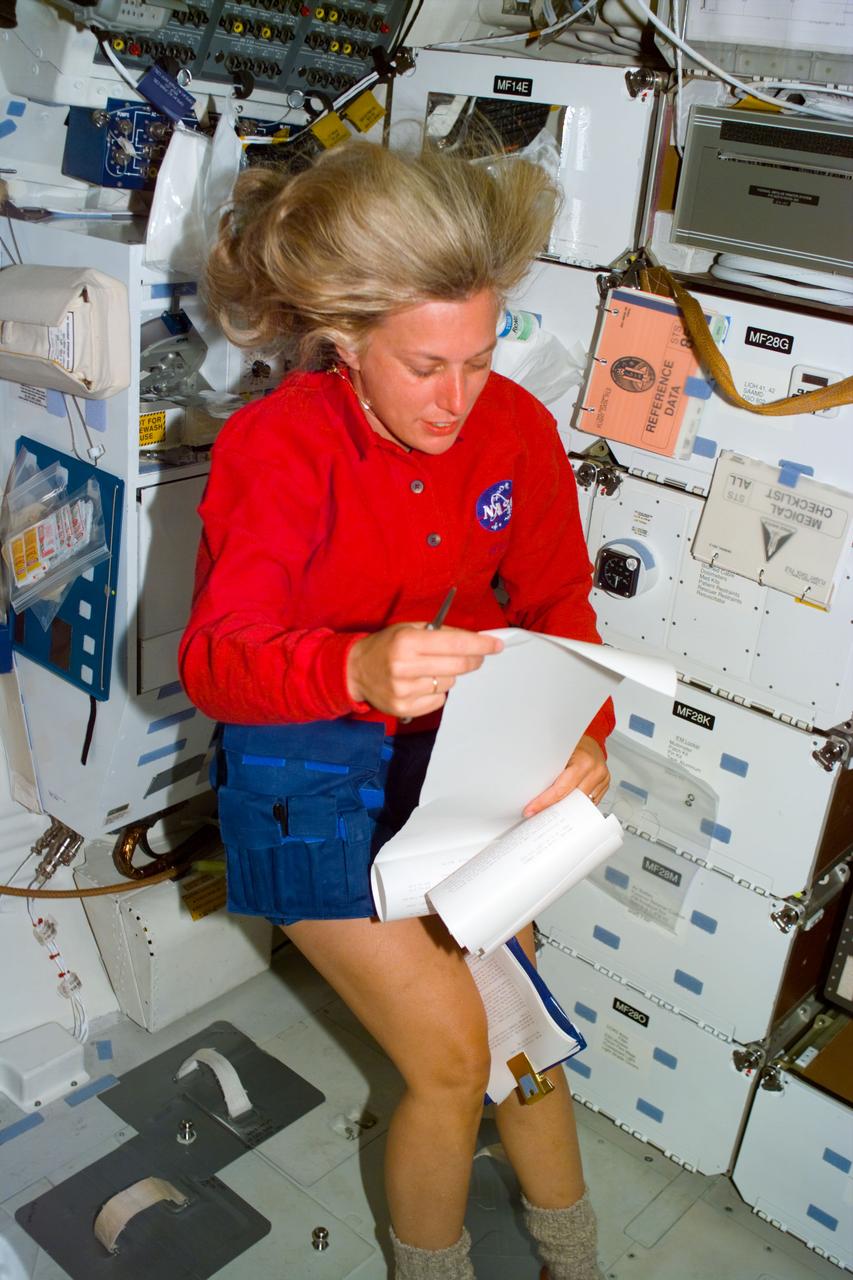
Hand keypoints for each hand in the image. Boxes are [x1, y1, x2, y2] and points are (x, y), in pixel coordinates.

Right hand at [347, 623, 502, 717]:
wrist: (355, 671)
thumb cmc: (386, 646)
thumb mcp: (408, 629)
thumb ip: (439, 633)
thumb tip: (473, 640)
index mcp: (407, 641)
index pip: (454, 643)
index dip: (480, 644)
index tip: (496, 645)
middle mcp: (405, 666)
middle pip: (458, 666)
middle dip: (473, 660)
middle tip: (476, 657)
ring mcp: (405, 690)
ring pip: (449, 683)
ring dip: (449, 675)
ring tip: (430, 669)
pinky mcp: (405, 708)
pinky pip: (439, 700)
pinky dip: (437, 692)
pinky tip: (421, 684)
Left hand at [522, 734, 609, 817]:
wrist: (592, 740)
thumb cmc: (576, 743)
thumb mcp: (560, 751)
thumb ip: (552, 769)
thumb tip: (535, 789)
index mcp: (583, 762)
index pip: (561, 789)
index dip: (544, 802)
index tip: (531, 810)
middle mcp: (596, 772)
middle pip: (572, 799)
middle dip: (554, 807)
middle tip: (538, 813)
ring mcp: (603, 779)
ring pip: (582, 803)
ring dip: (566, 807)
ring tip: (551, 810)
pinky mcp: (605, 785)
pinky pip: (590, 801)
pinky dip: (577, 803)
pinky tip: (567, 803)